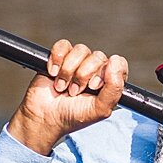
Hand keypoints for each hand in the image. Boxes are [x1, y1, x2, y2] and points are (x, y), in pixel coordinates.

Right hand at [7, 39, 128, 155]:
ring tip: (62, 87)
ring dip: (69, 71)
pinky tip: (53, 74)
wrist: (44, 117)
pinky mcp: (59, 57)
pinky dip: (57, 59)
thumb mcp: (100, 109)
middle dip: (83, 76)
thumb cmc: (73, 116)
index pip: (118, 64)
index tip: (94, 86)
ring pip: (81, 50)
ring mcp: (77, 63)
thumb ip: (114, 88)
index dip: (107, 72)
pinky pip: (63, 45)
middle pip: (98, 56)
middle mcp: (95, 70)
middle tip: (74, 92)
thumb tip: (115, 61)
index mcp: (108, 82)